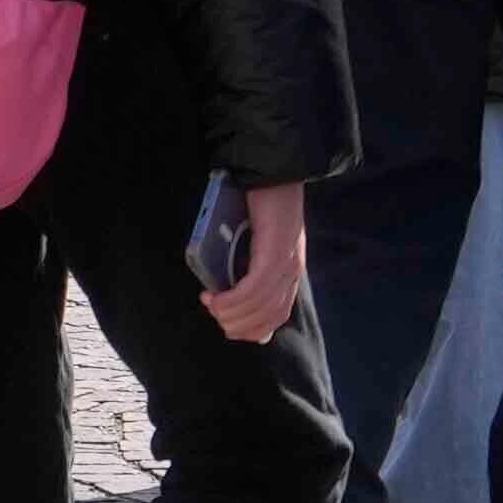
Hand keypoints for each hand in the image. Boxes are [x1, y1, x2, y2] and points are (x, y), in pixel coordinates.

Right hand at [203, 178, 310, 347]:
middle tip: (216, 318)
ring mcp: (286, 264)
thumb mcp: (255, 238)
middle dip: (240, 325)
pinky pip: (254, 288)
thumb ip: (247, 260)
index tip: (229, 327)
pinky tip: (215, 299)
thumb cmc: (260, 201)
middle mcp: (291, 271)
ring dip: (232, 314)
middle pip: (269, 316)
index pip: (277, 315)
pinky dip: (233, 299)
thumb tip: (226, 283)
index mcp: (288, 270)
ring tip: (211, 307)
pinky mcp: (275, 254)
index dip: (253, 329)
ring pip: (260, 306)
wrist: (275, 173)